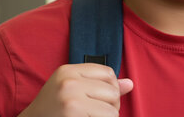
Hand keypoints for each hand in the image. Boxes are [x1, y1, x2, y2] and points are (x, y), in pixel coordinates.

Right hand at [18, 63, 133, 116]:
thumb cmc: (53, 109)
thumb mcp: (71, 89)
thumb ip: (99, 85)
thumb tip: (130, 84)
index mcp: (68, 70)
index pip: (108, 73)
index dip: (110, 88)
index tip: (100, 99)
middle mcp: (69, 82)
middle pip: (113, 91)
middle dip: (111, 105)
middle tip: (95, 113)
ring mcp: (71, 100)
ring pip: (113, 110)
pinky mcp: (74, 115)